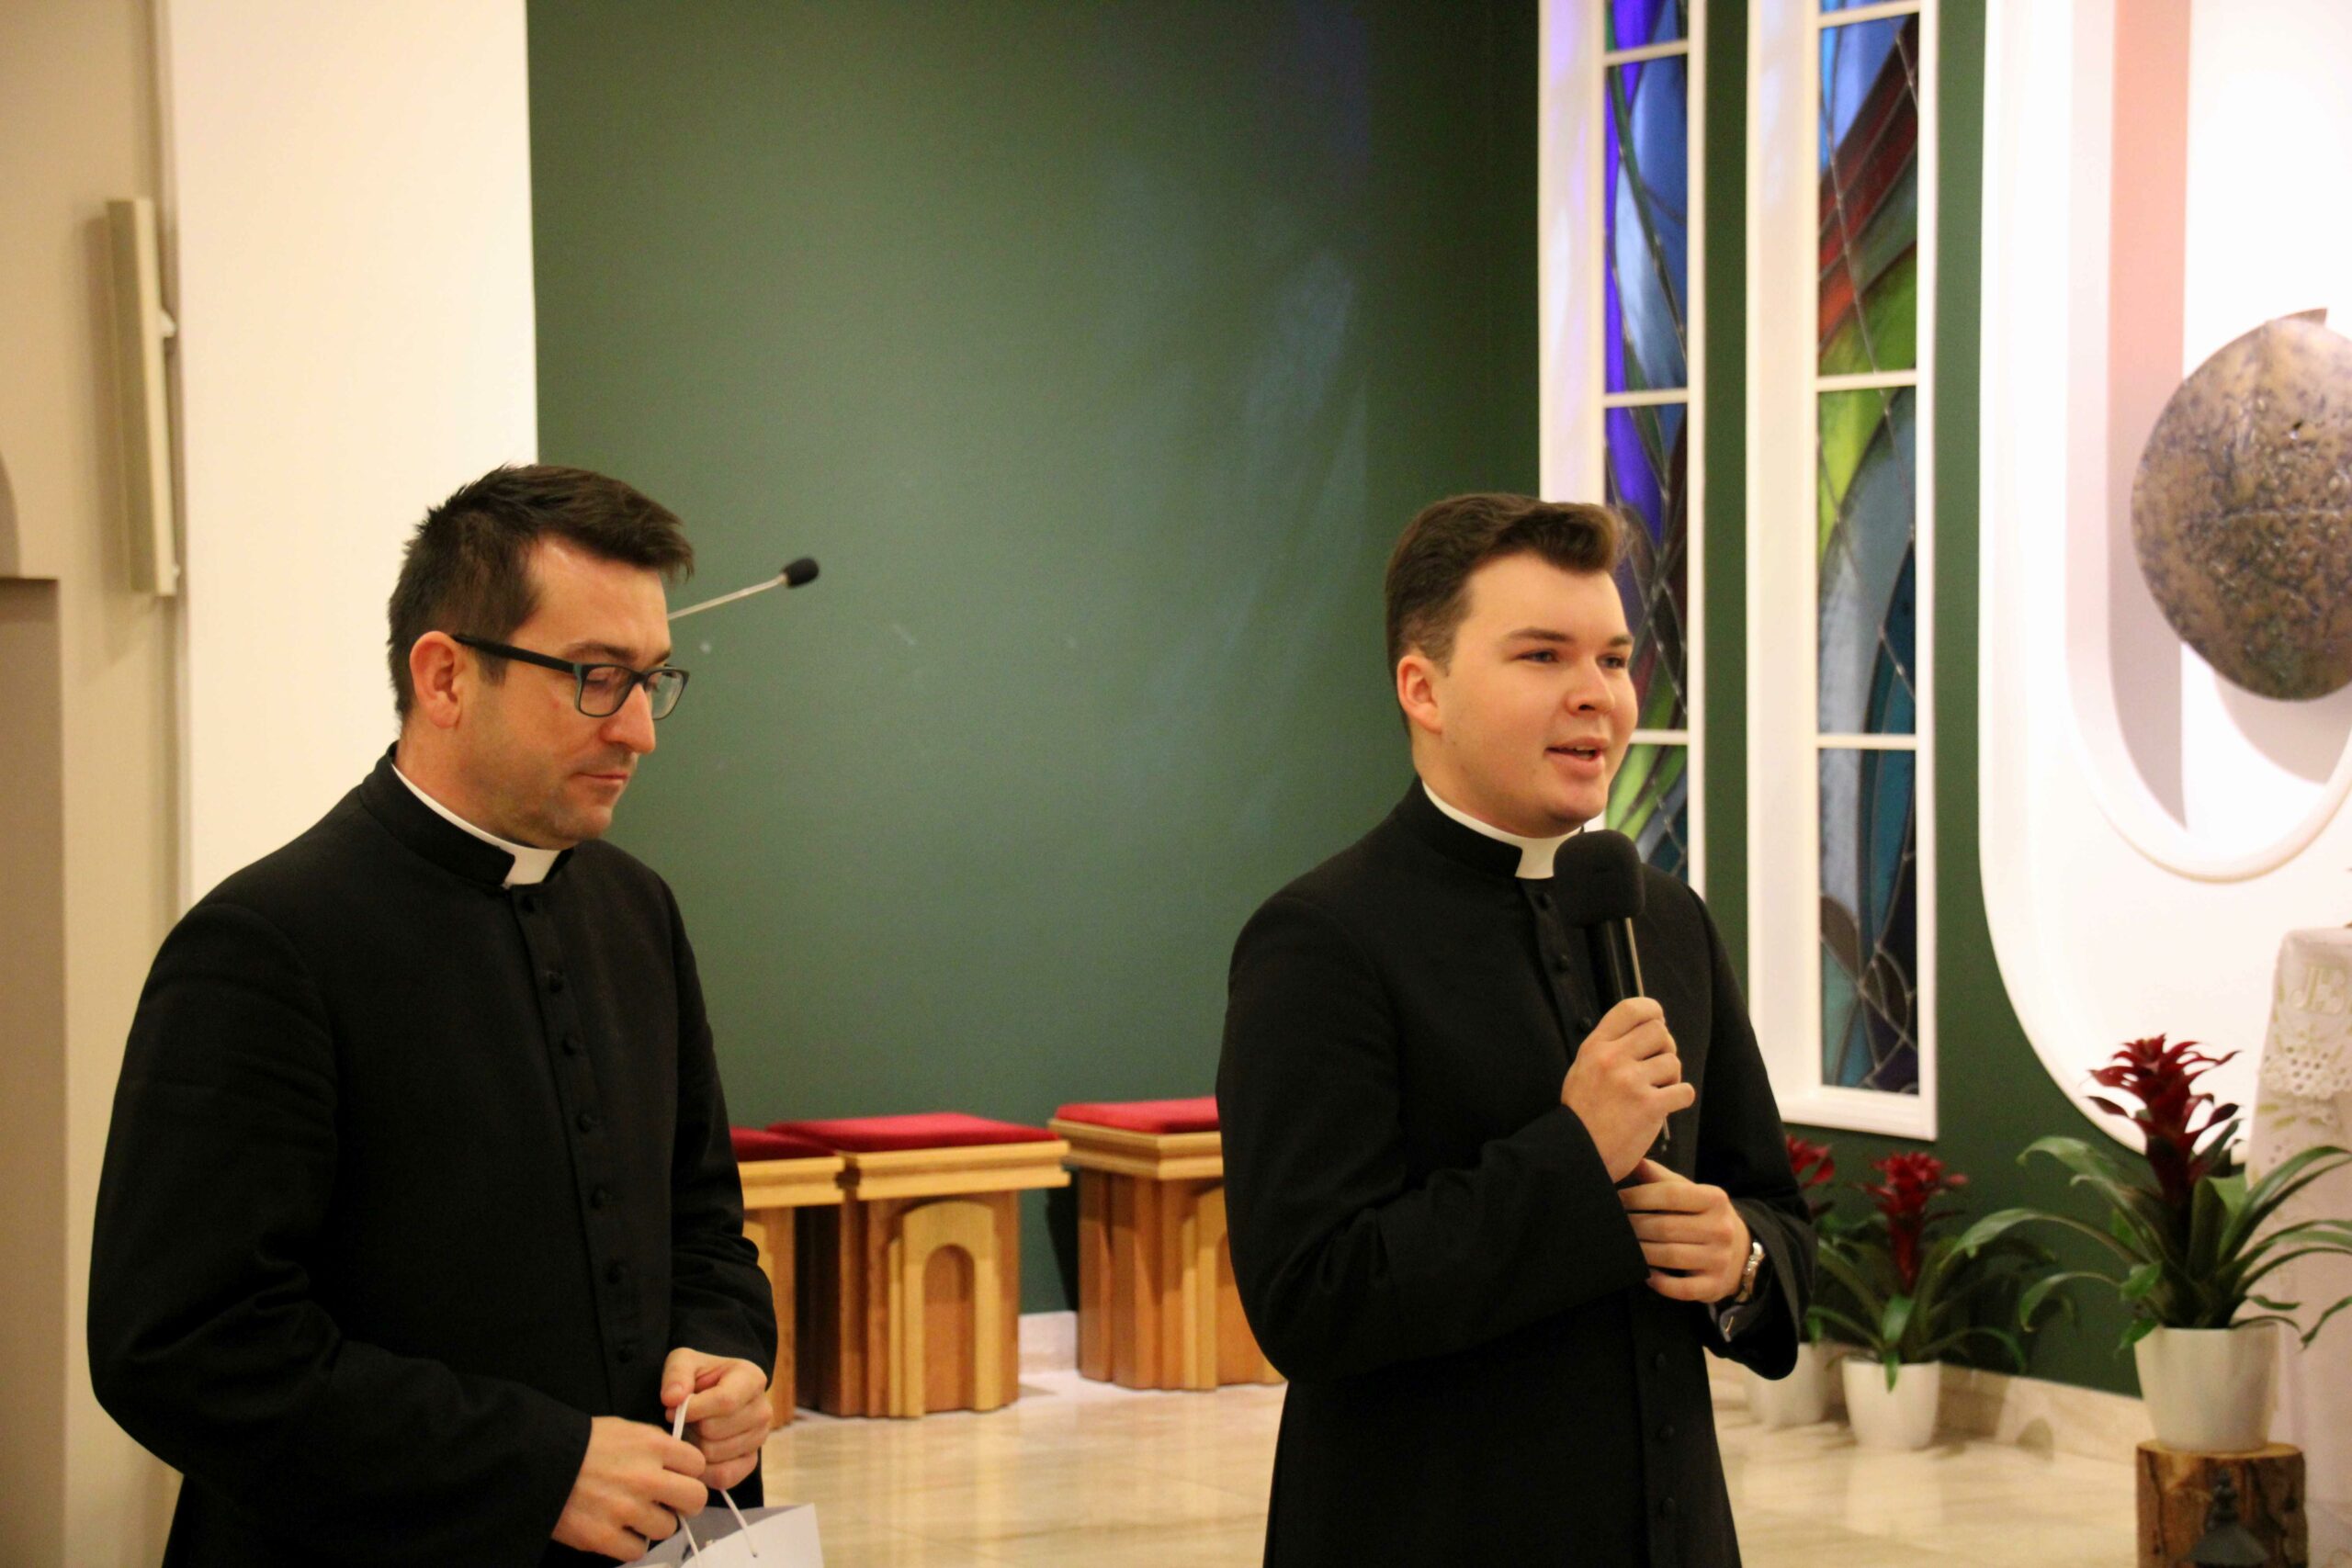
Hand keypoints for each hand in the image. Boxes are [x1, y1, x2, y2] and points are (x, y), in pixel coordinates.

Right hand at [551, 1416, 707, 1561]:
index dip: (688, 1472)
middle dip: (685, 1502)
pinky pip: (638, 1550)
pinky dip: (630, 1544)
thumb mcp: (624, 1429)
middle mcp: (646, 1478)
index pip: (698, 1464)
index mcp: (653, 1446)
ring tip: (634, 1514)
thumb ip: (656, 1445)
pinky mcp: (605, 1537)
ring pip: (668, 1528)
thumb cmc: (579, 1443)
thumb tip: (679, 1462)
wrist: (536, 1462)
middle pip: (695, 1499)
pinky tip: (618, 1530)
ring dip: (654, 1524)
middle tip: (669, 1502)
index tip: (678, 1477)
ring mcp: (627, 1510)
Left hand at [661, 1347, 771, 1491]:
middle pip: (716, 1432)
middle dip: (690, 1429)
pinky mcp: (751, 1461)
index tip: (670, 1409)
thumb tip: (673, 1399)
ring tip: (689, 1433)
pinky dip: (703, 1471)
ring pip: (715, 1455)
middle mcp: (763, 1409)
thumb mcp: (683, 1362)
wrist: (711, 1392)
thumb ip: (676, 1375)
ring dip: (693, 1448)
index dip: (693, 1410)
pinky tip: (695, 1454)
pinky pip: (725, 1476)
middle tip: (681, 1421)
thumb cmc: (698, 1376)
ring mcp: (759, 1438)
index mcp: (752, 1379)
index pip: (725, 1401)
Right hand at [1559, 998, 1694, 1180]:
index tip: (1657, 1022)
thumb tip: (1643, 1031)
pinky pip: (1684, 1092)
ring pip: (1673, 1063)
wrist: (1577, 1153)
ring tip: (1657, 1092)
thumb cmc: (1582, 1115)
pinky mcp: (1649, 1106)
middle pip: (1660, 1032)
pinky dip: (1680, 1099)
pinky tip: (1665, 1107)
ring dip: (1671, 1078)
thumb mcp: (1582, 1069)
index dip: (1652, 1011)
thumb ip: (1608, 1049)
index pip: (1631, 1009)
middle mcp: (1612, 1058)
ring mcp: (1631, 1082)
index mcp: (1595, 1047)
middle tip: (1657, 1067)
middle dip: (1665, 1048)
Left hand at [1619, 1158, 1751, 1301]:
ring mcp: (1720, 1259)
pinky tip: (1646, 1275)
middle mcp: (1721, 1228)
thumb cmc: (1704, 1216)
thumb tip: (1632, 1158)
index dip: (1637, 1196)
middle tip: (1614, 1225)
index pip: (1669, 1194)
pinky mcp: (1714, 1286)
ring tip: (1624, 1246)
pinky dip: (1660, 1283)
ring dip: (1641, 1252)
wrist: (1741, 1252)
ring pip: (1670, 1256)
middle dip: (1634, 1226)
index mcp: (1714, 1198)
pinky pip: (1681, 1289)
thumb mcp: (1691, 1193)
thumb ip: (1661, 1178)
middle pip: (1665, 1227)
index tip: (1616, 1199)